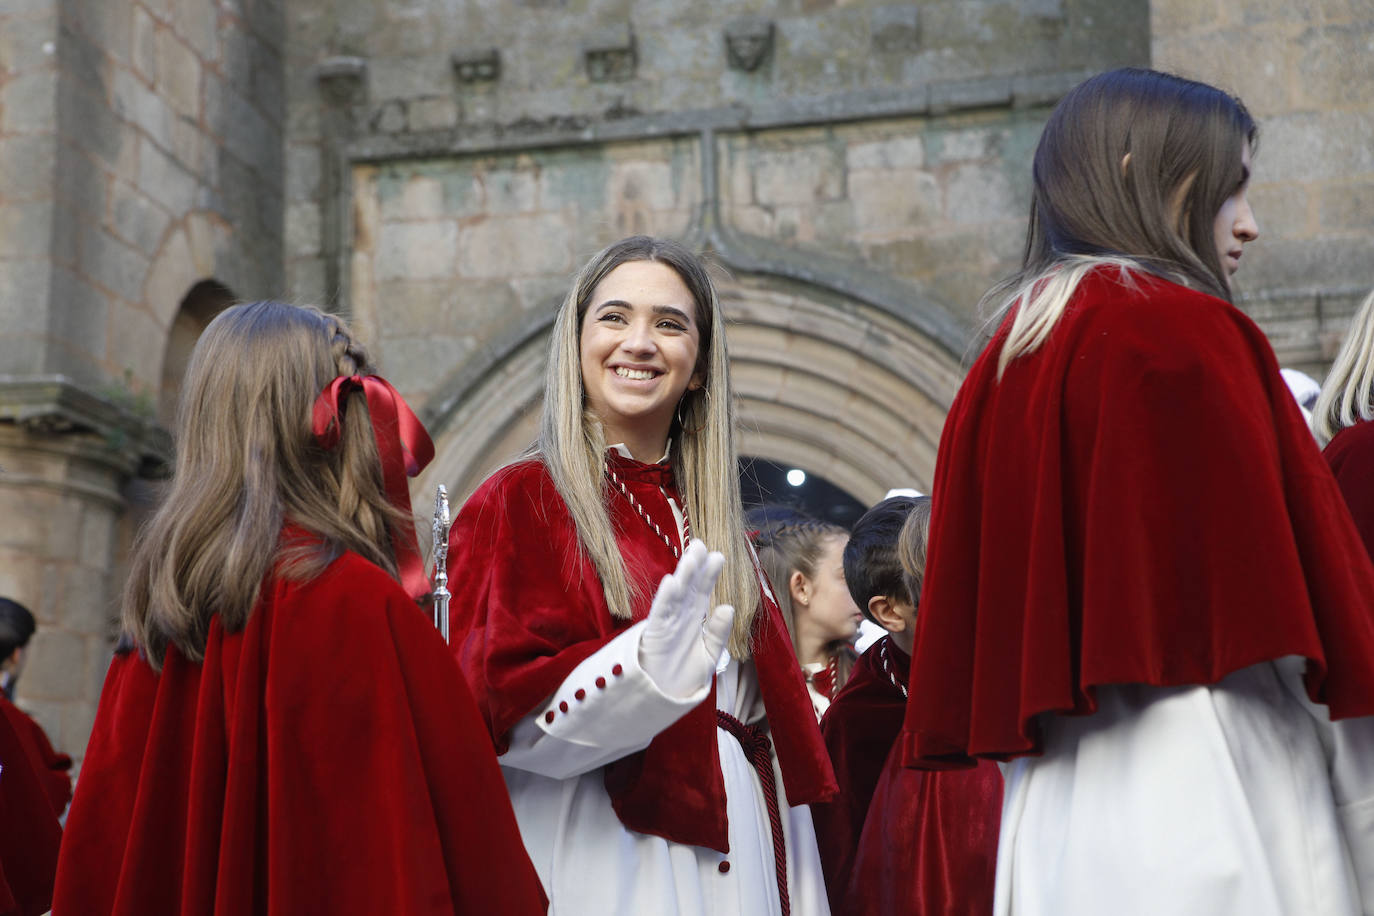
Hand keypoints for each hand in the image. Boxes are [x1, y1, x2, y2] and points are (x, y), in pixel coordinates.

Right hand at [638, 541, 735, 698]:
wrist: (662, 700)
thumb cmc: (683, 676)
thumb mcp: (709, 654)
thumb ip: (718, 632)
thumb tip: (728, 606)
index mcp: (693, 619)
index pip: (702, 592)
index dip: (709, 574)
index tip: (718, 556)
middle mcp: (679, 617)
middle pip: (688, 588)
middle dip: (695, 567)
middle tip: (701, 545)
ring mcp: (666, 624)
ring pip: (676, 596)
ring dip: (684, 576)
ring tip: (692, 557)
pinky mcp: (654, 635)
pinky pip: (661, 614)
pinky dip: (666, 598)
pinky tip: (672, 582)